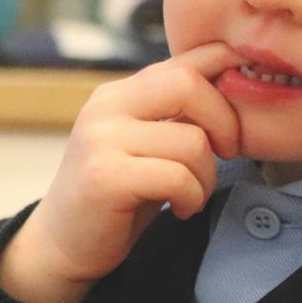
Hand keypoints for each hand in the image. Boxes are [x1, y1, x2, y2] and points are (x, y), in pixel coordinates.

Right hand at [0, 42, 244, 302]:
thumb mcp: (146, 141)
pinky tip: (181, 207)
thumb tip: (235, 75)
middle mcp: (104, 108)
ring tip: (191, 193)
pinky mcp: (104, 176)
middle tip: (225, 155)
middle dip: (225, 124)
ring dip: (207, 176)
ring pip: (191, 140)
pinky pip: (177, 177)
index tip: (239, 113)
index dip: (230, 75)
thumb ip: (176, 109)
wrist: (62, 244)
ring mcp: (99, 140)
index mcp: (117, 93)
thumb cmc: (117, 194)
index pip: (187, 58)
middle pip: (189, 85)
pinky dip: (192, 197)